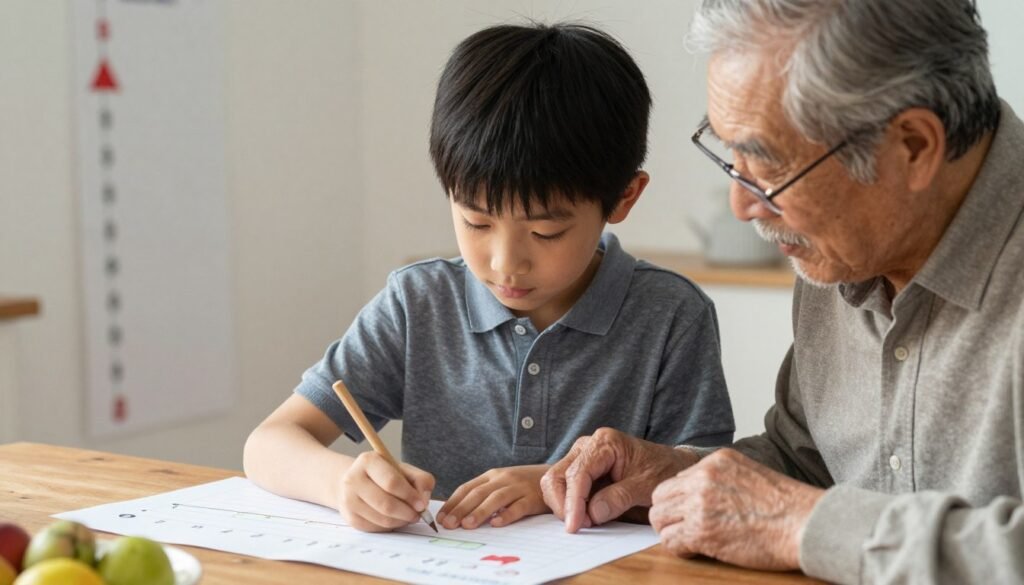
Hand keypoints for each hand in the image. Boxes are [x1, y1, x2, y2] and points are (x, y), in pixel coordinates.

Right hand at [336, 451, 434, 531]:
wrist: (356, 483)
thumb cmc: (384, 475)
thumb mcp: (403, 469)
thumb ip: (420, 479)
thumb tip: (424, 499)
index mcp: (368, 461)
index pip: (392, 482)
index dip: (410, 496)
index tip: (422, 504)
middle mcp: (353, 479)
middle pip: (386, 504)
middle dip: (407, 512)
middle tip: (418, 514)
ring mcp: (349, 500)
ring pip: (382, 519)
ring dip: (401, 521)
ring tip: (408, 516)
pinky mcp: (350, 518)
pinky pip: (376, 528)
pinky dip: (391, 526)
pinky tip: (395, 519)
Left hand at [436, 465, 549, 528]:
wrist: (555, 477)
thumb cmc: (523, 485)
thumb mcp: (501, 483)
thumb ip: (484, 494)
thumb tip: (458, 514)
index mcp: (492, 475)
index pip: (468, 488)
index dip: (453, 502)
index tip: (441, 518)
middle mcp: (503, 479)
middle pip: (478, 493)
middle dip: (461, 508)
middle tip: (449, 524)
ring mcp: (518, 487)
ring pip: (496, 499)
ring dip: (480, 512)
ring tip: (467, 525)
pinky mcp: (533, 498)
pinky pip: (518, 507)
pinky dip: (507, 515)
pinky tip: (497, 523)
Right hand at [541, 428, 697, 532]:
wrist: (672, 466)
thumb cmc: (662, 471)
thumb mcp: (647, 486)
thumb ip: (620, 498)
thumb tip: (592, 514)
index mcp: (604, 443)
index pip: (578, 474)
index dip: (574, 502)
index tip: (575, 526)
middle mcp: (587, 446)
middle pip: (557, 476)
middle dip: (563, 504)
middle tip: (579, 527)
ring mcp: (581, 458)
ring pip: (555, 482)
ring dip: (563, 506)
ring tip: (585, 522)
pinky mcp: (581, 471)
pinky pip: (564, 488)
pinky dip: (568, 505)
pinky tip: (584, 517)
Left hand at [650, 448, 822, 570]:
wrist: (805, 523)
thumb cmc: (787, 505)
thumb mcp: (750, 473)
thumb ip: (722, 478)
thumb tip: (700, 492)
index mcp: (716, 461)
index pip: (677, 479)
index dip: (680, 500)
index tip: (691, 514)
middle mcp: (703, 477)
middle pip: (660, 496)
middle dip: (668, 514)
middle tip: (681, 528)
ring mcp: (700, 503)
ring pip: (659, 518)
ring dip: (670, 531)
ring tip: (688, 540)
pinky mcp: (701, 531)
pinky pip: (670, 541)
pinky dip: (678, 549)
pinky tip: (694, 550)